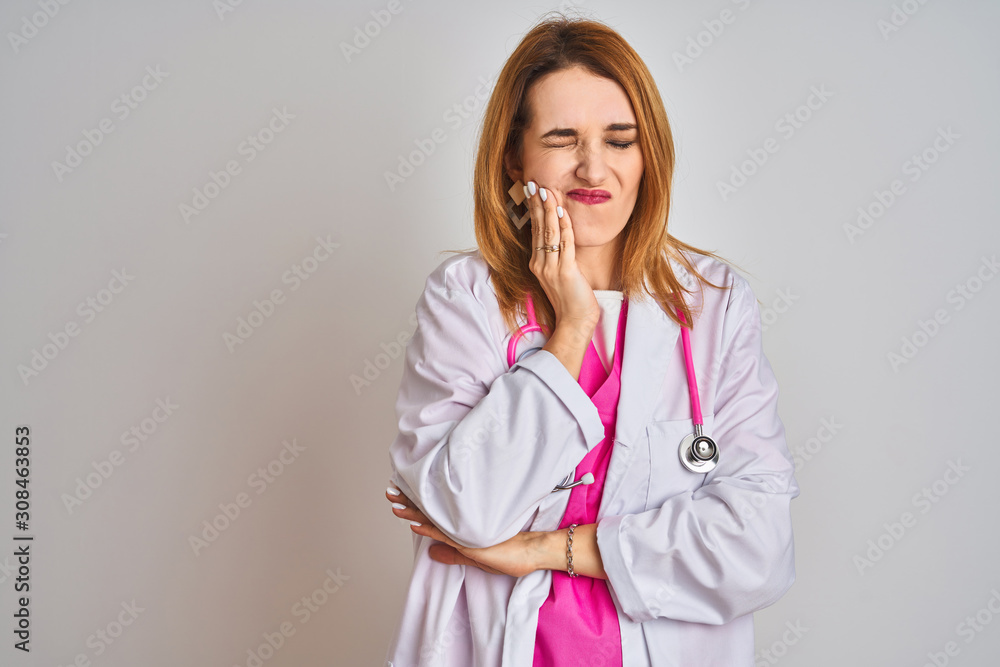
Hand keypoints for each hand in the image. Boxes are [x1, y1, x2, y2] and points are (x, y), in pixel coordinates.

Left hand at [385, 486, 542, 577]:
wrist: (531, 551)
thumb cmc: (509, 554)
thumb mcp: (474, 558)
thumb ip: (452, 554)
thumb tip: (430, 554)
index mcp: (460, 528)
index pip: (433, 514)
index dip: (415, 504)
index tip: (399, 494)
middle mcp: (461, 525)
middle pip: (430, 511)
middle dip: (408, 500)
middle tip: (390, 489)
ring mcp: (466, 531)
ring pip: (434, 518)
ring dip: (413, 510)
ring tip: (395, 500)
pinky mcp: (472, 541)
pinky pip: (446, 534)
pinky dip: (429, 530)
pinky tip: (415, 525)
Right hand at [524, 180, 599, 330]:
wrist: (575, 321)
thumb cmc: (571, 299)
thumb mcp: (561, 273)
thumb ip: (558, 254)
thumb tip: (560, 235)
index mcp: (537, 263)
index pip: (534, 230)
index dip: (534, 210)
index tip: (533, 191)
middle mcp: (540, 264)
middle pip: (538, 228)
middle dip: (537, 204)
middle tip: (534, 183)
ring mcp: (551, 268)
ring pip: (549, 233)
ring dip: (548, 209)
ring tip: (547, 191)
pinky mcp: (565, 272)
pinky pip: (564, 244)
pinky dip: (563, 226)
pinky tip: (561, 211)